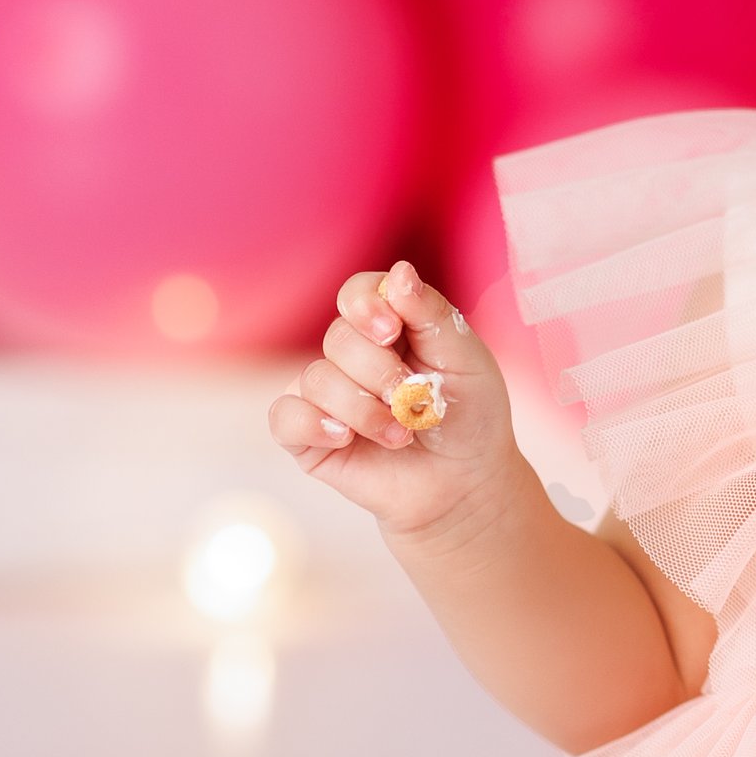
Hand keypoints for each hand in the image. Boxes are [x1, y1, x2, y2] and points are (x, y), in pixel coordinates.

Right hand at [269, 259, 523, 540]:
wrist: (463, 484)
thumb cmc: (470, 416)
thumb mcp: (465, 359)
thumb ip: (431, 314)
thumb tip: (400, 272)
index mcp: (389, 325)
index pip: (357, 293)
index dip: (366, 306)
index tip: (391, 332)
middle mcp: (351, 354)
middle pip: (338, 338)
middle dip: (379, 373)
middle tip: (411, 398)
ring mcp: (325, 394)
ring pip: (315, 379)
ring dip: (363, 410)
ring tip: (401, 435)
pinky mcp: (307, 435)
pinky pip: (285, 417)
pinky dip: (314, 425)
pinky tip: (345, 439)